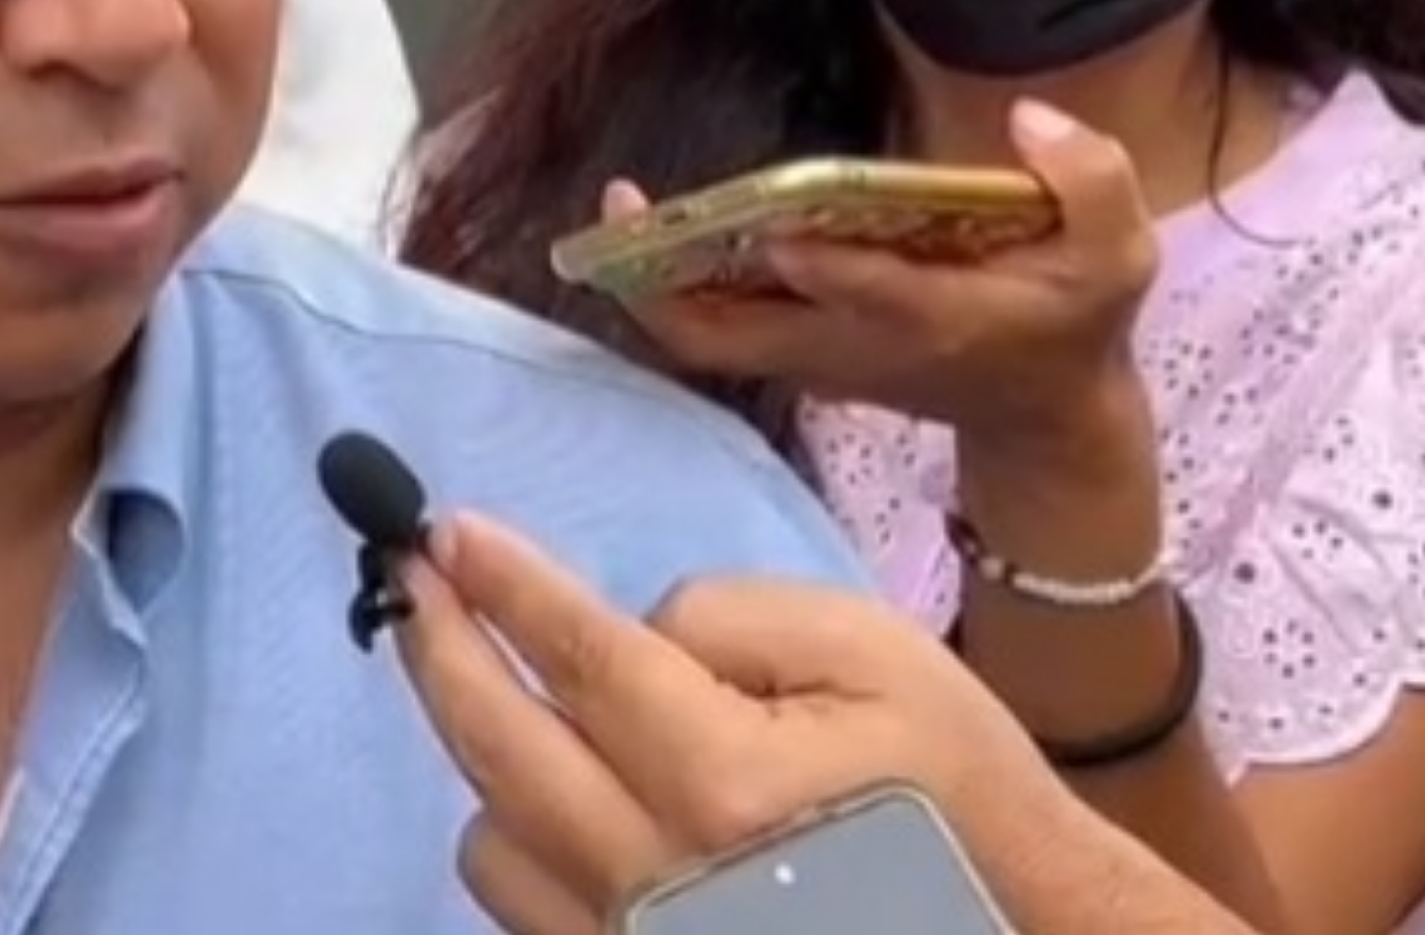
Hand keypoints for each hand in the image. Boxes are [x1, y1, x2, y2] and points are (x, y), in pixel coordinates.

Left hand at [395, 511, 1065, 934]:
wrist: (1013, 929)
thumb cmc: (948, 781)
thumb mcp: (868, 649)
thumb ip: (723, 618)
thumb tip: (617, 633)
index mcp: (726, 782)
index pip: (577, 657)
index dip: (499, 585)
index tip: (438, 531)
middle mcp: (660, 877)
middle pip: (496, 748)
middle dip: (435, 648)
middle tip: (411, 582)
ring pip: (490, 839)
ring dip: (491, 762)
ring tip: (525, 705)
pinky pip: (521, 909)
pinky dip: (524, 843)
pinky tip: (560, 796)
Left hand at [607, 98, 1157, 440]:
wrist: (1044, 417)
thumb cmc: (1074, 323)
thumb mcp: (1120, 259)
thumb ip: (1092, 183)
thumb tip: (1032, 118)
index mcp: (936, 318)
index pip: (869, 297)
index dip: (826, 269)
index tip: (780, 225)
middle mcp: (853, 345)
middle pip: (733, 336)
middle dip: (669, 284)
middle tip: (624, 207)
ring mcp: (816, 359)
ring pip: (708, 339)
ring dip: (653, 285)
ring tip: (620, 208)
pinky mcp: (799, 356)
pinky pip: (714, 332)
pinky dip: (674, 289)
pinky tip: (651, 227)